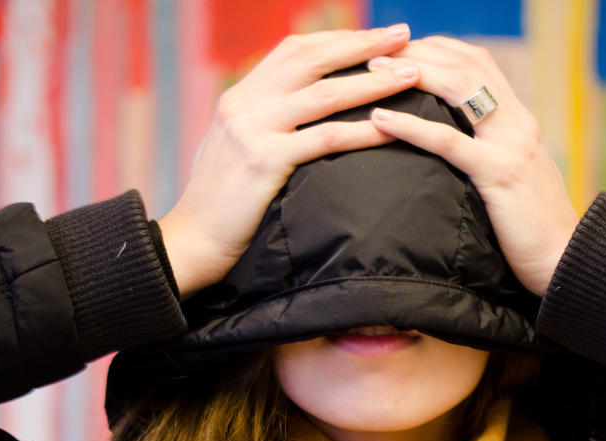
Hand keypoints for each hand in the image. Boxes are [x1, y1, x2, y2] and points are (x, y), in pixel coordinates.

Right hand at [158, 25, 420, 298]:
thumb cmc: (223, 203)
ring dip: (374, 81)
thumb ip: (266, 123)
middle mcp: (245, 103)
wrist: (193, 240)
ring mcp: (253, 129)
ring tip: (412, 74)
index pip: (295, 51)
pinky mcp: (265, 161)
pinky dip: (362, 130)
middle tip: (403, 35)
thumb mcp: (238, 149)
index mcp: (241, 96)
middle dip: (363, 45)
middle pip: (314, 60)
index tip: (377, 36)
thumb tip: (305, 111)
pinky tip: (390, 127)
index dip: (338, 39)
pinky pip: (324, 138)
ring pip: (325, 94)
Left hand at [368, 36, 578, 296]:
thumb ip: (489, 152)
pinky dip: (411, 126)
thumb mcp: (511, 177)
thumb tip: (452, 142)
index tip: (401, 49)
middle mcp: (518, 122)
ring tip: (373, 72)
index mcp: (520, 119)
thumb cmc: (531, 227)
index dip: (439, 48)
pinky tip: (380, 119)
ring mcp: (511, 145)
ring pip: (460, 89)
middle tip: (377, 51)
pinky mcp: (499, 174)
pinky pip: (448, 142)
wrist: (564, 260)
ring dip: (412, 73)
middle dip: (419, 51)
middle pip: (466, 65)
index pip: (479, 63)